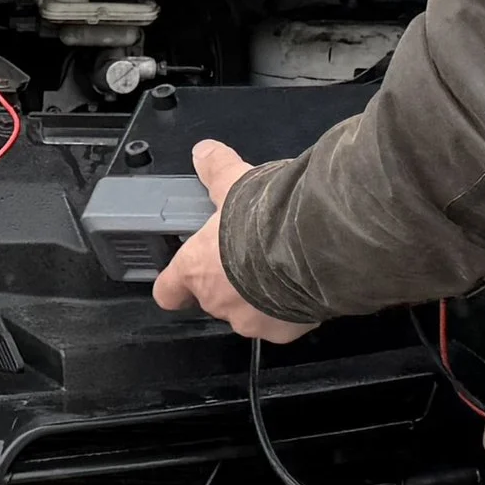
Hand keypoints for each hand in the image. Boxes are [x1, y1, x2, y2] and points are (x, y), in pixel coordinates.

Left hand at [151, 140, 318, 341]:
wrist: (315, 245)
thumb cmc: (265, 217)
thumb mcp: (236, 181)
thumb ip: (217, 169)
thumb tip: (203, 151)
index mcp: (196, 269)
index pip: (168, 292)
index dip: (176, 284)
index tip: (185, 276)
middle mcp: (218, 302)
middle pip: (214, 298)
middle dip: (231, 281)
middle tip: (252, 254)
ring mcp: (251, 321)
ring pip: (250, 312)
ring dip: (262, 295)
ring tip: (284, 266)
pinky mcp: (284, 332)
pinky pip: (283, 321)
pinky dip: (292, 306)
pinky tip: (306, 281)